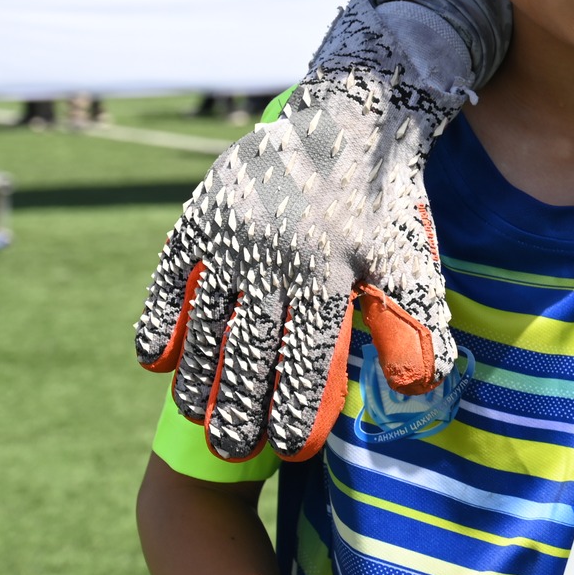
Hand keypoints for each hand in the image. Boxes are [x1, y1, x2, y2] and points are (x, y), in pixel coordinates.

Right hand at [135, 0, 465, 461]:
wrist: (349, 121)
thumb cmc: (383, 207)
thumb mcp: (409, 262)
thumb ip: (411, 326)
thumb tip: (416, 388)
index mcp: (332, 271)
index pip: (310, 355)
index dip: (300, 406)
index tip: (291, 448)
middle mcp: (276, 256)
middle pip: (250, 348)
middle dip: (239, 407)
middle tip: (231, 453)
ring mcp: (232, 236)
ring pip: (207, 322)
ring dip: (199, 377)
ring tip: (196, 420)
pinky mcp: (202, 217)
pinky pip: (172, 280)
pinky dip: (161, 321)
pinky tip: (157, 364)